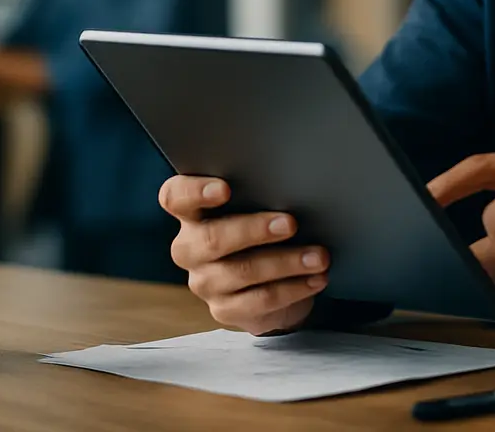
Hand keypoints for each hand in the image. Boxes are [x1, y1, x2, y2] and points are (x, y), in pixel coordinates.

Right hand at [160, 175, 330, 334]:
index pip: (175, 197)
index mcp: (192, 214)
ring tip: (319, 256)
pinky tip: (316, 279)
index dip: (195, 191)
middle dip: (254, 229)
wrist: (271, 284)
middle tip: (291, 223)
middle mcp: (190, 248)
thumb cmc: (263, 232)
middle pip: (212, 238)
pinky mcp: (225, 310)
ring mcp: (205, 282)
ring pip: (242, 271)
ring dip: (286, 262)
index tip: (225, 189)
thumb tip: (295, 184)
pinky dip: (293, 288)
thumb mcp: (258, 209)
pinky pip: (260, 299)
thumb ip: (260, 196)